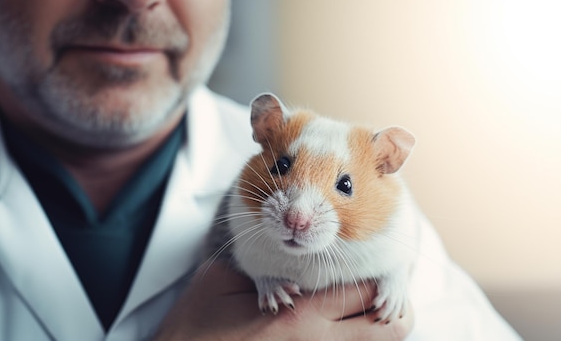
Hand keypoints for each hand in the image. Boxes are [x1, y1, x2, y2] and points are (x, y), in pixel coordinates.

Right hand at [153, 262, 413, 340]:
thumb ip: (264, 265)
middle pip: (390, 326)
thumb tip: (288, 252)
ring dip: (375, 325)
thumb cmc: (196, 326)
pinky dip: (355, 337)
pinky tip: (340, 326)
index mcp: (300, 317)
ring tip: (360, 310)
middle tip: (371, 288)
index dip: (376, 271)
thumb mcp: (224, 282)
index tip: (368, 259)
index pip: (366, 290)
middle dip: (387, 303)